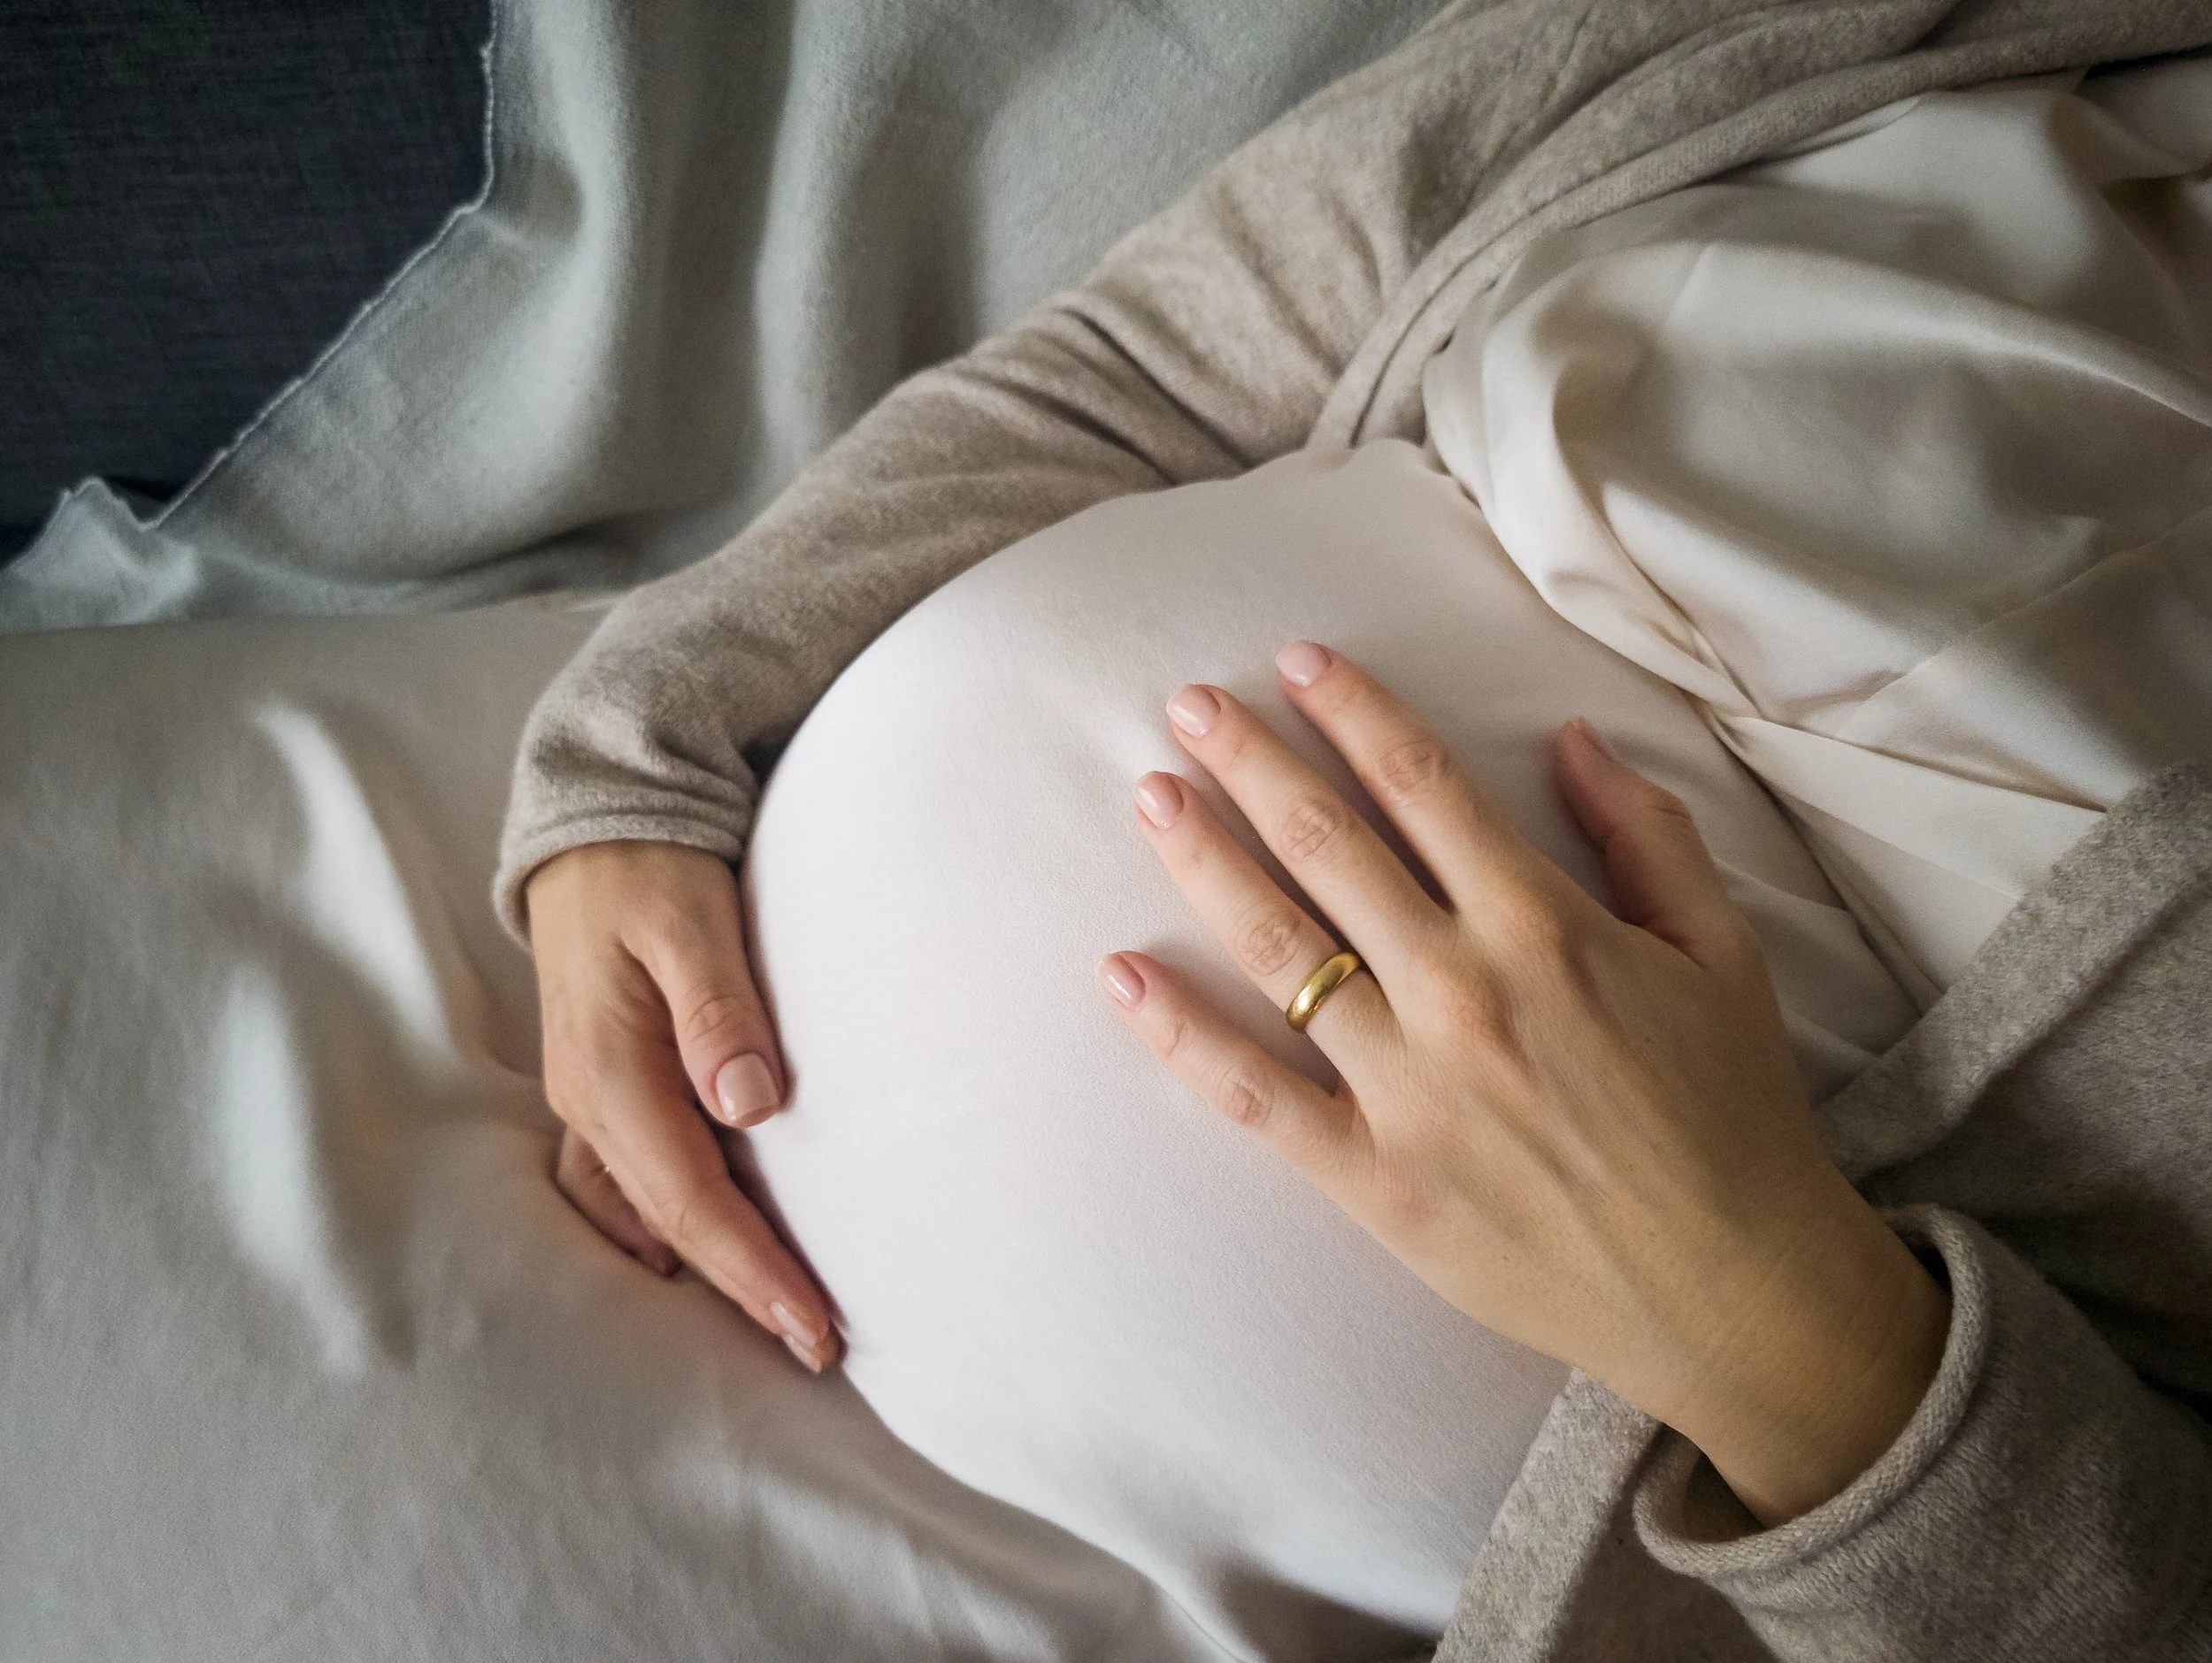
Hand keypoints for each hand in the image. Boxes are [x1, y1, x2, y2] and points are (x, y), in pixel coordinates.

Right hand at [525, 841, 839, 1372]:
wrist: (593, 822)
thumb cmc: (650, 866)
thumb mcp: (692, 921)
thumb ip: (721, 1010)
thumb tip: (750, 1106)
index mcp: (611, 1072)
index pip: (691, 1198)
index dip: (753, 1268)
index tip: (814, 1324)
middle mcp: (588, 1101)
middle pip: (669, 1222)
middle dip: (741, 1287)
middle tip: (818, 1346)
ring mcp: (587, 1097)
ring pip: (643, 1210)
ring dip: (706, 1266)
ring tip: (772, 1315)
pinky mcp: (603, 1084)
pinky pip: (625, 1181)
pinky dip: (666, 1226)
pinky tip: (694, 1252)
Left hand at [1098, 642, 1946, 1525]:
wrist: (1737, 1290)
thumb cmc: (1732, 1113)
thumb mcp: (1724, 952)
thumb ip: (1648, 835)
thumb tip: (1572, 737)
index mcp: (1544, 925)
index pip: (1422, 785)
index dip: (1352, 712)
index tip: (1296, 662)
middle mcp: (1462, 990)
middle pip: (1328, 846)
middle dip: (1252, 762)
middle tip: (1188, 703)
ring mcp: (1407, 1087)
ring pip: (1278, 949)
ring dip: (1205, 861)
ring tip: (1151, 795)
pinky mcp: (1373, 1178)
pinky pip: (1254, 1097)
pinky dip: (1181, 1035)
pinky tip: (1121, 974)